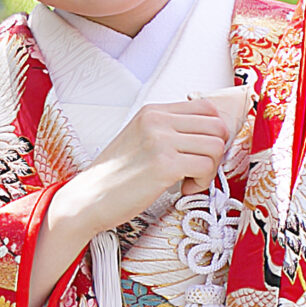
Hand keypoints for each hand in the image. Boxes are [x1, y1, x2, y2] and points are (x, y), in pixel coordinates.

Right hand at [30, 87, 252, 306]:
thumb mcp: (141, 139)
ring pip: (216, 146)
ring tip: (189, 181)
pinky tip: (183, 189)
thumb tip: (210, 135)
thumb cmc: (116, 176)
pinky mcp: (164, 165)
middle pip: (217, 125)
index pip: (206, 108)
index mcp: (153, 111)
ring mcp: (160, 140)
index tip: (203, 152)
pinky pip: (206, 167)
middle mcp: (157, 119)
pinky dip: (202, 183)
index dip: (214, 132)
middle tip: (199, 170)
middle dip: (216, 152)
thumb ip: (169, 131)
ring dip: (210, 169)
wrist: (88, 198)